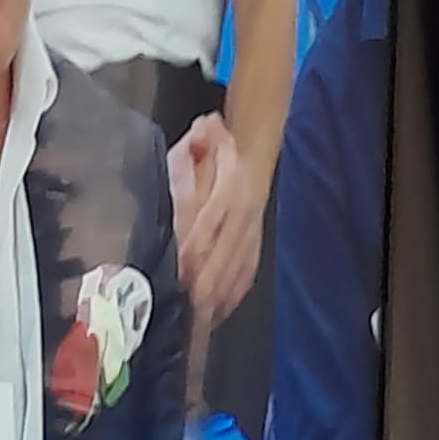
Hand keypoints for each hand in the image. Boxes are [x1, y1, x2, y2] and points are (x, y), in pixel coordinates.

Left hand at [168, 114, 264, 323]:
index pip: (213, 220)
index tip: (183, 265)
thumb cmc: (217, 157)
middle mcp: (244, 213)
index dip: (198, 244)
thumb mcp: (203, 143)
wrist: (253, 159)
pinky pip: (249, 269)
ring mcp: (252, 231)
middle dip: (211, 277)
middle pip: (227, 250)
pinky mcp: (255, 243)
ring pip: (239, 264)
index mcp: (231, 188)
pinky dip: (237, 290)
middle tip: (194, 300)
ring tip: (206, 313)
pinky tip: (224, 308)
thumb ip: (200, 140)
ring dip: (223, 290)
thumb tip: (205, 127)